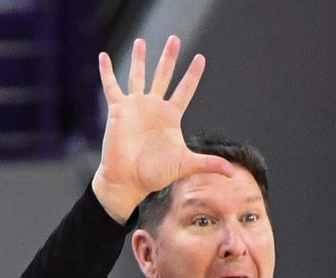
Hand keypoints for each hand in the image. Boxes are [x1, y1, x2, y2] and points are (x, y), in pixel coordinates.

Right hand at [91, 36, 234, 222]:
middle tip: (175, 39)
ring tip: (141, 41)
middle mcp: (154, 107)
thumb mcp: (185, 165)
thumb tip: (232, 172)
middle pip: (164, 76)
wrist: (129, 180)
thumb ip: (208, 163)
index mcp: (171, 117)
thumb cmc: (155, 174)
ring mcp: (136, 107)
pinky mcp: (119, 110)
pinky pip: (111, 86)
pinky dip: (107, 72)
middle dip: (169, 58)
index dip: (193, 75)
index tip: (201, 58)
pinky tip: (104, 56)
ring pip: (138, 76)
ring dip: (139, 59)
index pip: (185, 90)